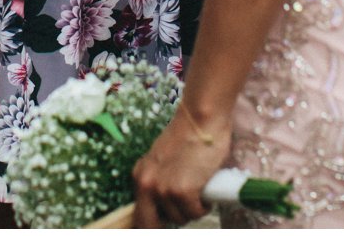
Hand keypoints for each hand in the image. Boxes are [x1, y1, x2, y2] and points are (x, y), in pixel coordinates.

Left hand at [132, 110, 229, 227]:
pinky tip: (206, 187)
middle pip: (150, 225)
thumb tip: (167, 205)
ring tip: (199, 188)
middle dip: (170, 222)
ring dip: (192, 209)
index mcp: (140, 176)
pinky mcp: (182, 191)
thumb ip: (160, 180)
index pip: (138, 216)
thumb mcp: (163, 161)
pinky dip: (204, 206)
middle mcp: (147, 184)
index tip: (161, 224)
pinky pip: (196, 212)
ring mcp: (163, 189)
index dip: (151, 223)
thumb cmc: (189, 135)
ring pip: (180, 218)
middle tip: (185, 210)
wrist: (201, 118)